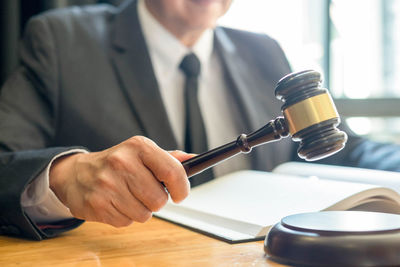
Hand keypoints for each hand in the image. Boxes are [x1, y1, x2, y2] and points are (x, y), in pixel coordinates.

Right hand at [49, 136, 192, 226]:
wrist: (76, 174)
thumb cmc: (117, 163)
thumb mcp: (141, 153)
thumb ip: (169, 158)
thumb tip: (194, 160)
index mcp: (138, 146)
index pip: (172, 171)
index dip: (182, 187)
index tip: (180, 194)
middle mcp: (122, 163)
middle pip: (159, 199)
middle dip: (157, 200)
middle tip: (145, 192)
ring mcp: (108, 185)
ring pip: (145, 214)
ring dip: (141, 209)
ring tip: (128, 196)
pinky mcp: (98, 204)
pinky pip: (128, 222)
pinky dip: (125, 216)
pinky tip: (116, 202)